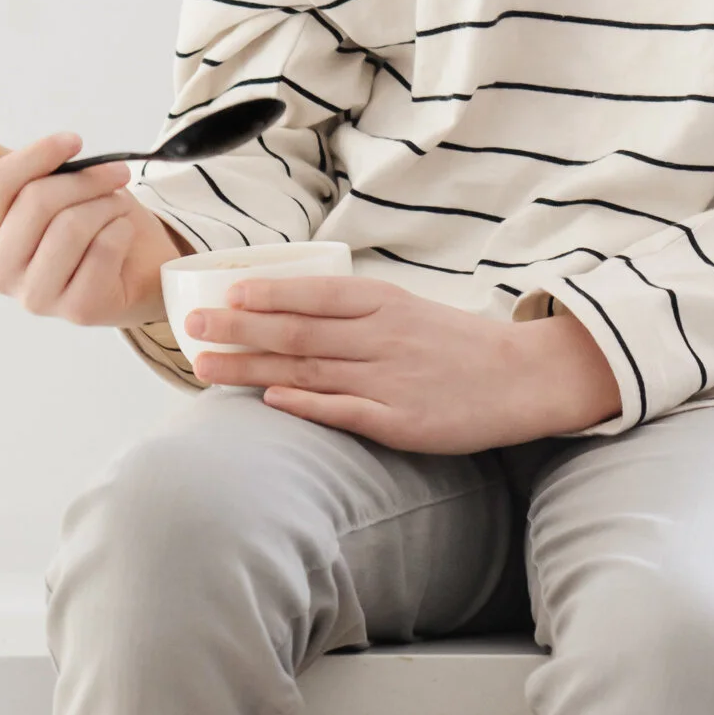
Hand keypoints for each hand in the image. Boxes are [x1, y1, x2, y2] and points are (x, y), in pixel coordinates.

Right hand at [0, 130, 188, 328]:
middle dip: (84, 180)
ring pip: (71, 226)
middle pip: (36, 203)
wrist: (134, 269)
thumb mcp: (38, 185)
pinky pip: (103, 250)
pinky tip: (122, 233)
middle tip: (114, 173)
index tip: (73, 141)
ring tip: (117, 204)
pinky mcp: (76, 311)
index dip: (37, 155)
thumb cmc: (84, 222)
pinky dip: (121, 230)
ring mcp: (35, 297)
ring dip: (106, 204)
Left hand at [185, 276, 621, 450]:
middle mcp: (380, 336)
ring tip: (206, 367)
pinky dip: (305, 404)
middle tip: (192, 328)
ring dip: (252, 369)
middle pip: (295, 332)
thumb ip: (356, 311)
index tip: (221, 294)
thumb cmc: (459, 346)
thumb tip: (295, 312)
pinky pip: (344, 410)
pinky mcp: (400, 420)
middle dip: (237, 330)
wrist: (521, 378)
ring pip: (308, 370)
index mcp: (382, 302)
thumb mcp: (408, 309)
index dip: (262, 294)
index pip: (310, 293)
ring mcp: (389, 379)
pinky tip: (270, 401)